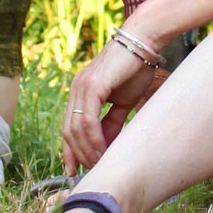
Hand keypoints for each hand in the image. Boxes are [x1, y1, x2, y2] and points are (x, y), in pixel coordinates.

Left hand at [62, 39, 154, 174]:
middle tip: (91, 171)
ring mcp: (81, 87)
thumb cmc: (135, 68)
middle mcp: (76, 89)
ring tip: (99, 164)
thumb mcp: (123, 101)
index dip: (70, 150)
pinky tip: (102, 150)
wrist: (143, 42)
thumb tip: (108, 145)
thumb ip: (113, 122)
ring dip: (86, 150)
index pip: (68, 127)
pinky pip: (87, 119)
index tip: (75, 170)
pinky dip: (93, 138)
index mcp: (81, 92)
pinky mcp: (92, 86)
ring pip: (76, 128)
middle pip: (68, 131)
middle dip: (78, 155)